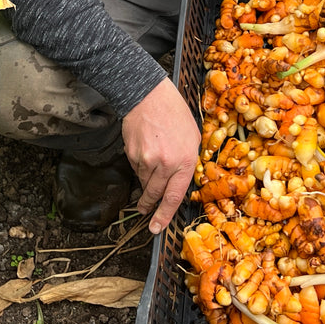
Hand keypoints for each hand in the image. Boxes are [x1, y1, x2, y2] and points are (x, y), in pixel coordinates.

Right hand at [122, 77, 200, 233]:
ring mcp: (147, 159)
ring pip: (144, 181)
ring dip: (147, 179)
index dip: (164, 215)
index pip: (174, 196)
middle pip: (155, 193)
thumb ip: (188, 162)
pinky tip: (145, 150)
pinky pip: (136, 169)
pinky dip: (140, 165)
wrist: (148, 96)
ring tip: (151, 161)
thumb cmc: (174, 114)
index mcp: (185, 160)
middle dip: (149, 205)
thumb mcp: (192, 137)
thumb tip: (180, 181)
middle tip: (145, 212)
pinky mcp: (132, 154)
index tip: (157, 227)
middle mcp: (166, 163)